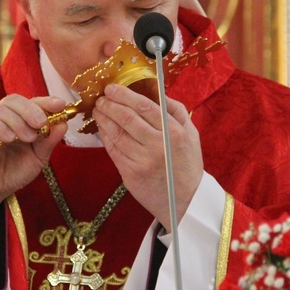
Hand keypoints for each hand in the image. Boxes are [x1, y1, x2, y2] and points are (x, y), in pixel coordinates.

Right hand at [0, 94, 66, 214]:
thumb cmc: (15, 172)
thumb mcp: (37, 158)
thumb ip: (48, 141)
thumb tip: (63, 123)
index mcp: (21, 120)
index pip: (32, 102)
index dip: (46, 101)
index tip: (60, 105)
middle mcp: (3, 118)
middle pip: (14, 100)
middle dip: (30, 109)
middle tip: (41, 123)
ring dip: (17, 121)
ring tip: (27, 138)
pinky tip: (9, 138)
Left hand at [92, 84, 202, 230]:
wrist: (186, 201)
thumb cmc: (188, 164)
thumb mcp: (192, 134)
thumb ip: (176, 111)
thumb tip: (157, 91)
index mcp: (174, 133)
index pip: (144, 106)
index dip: (124, 95)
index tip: (112, 88)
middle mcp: (157, 145)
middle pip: (127, 118)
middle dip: (109, 104)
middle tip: (101, 98)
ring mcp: (142, 161)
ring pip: (116, 133)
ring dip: (103, 119)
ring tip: (98, 110)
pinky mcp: (130, 174)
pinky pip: (113, 150)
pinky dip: (105, 136)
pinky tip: (102, 128)